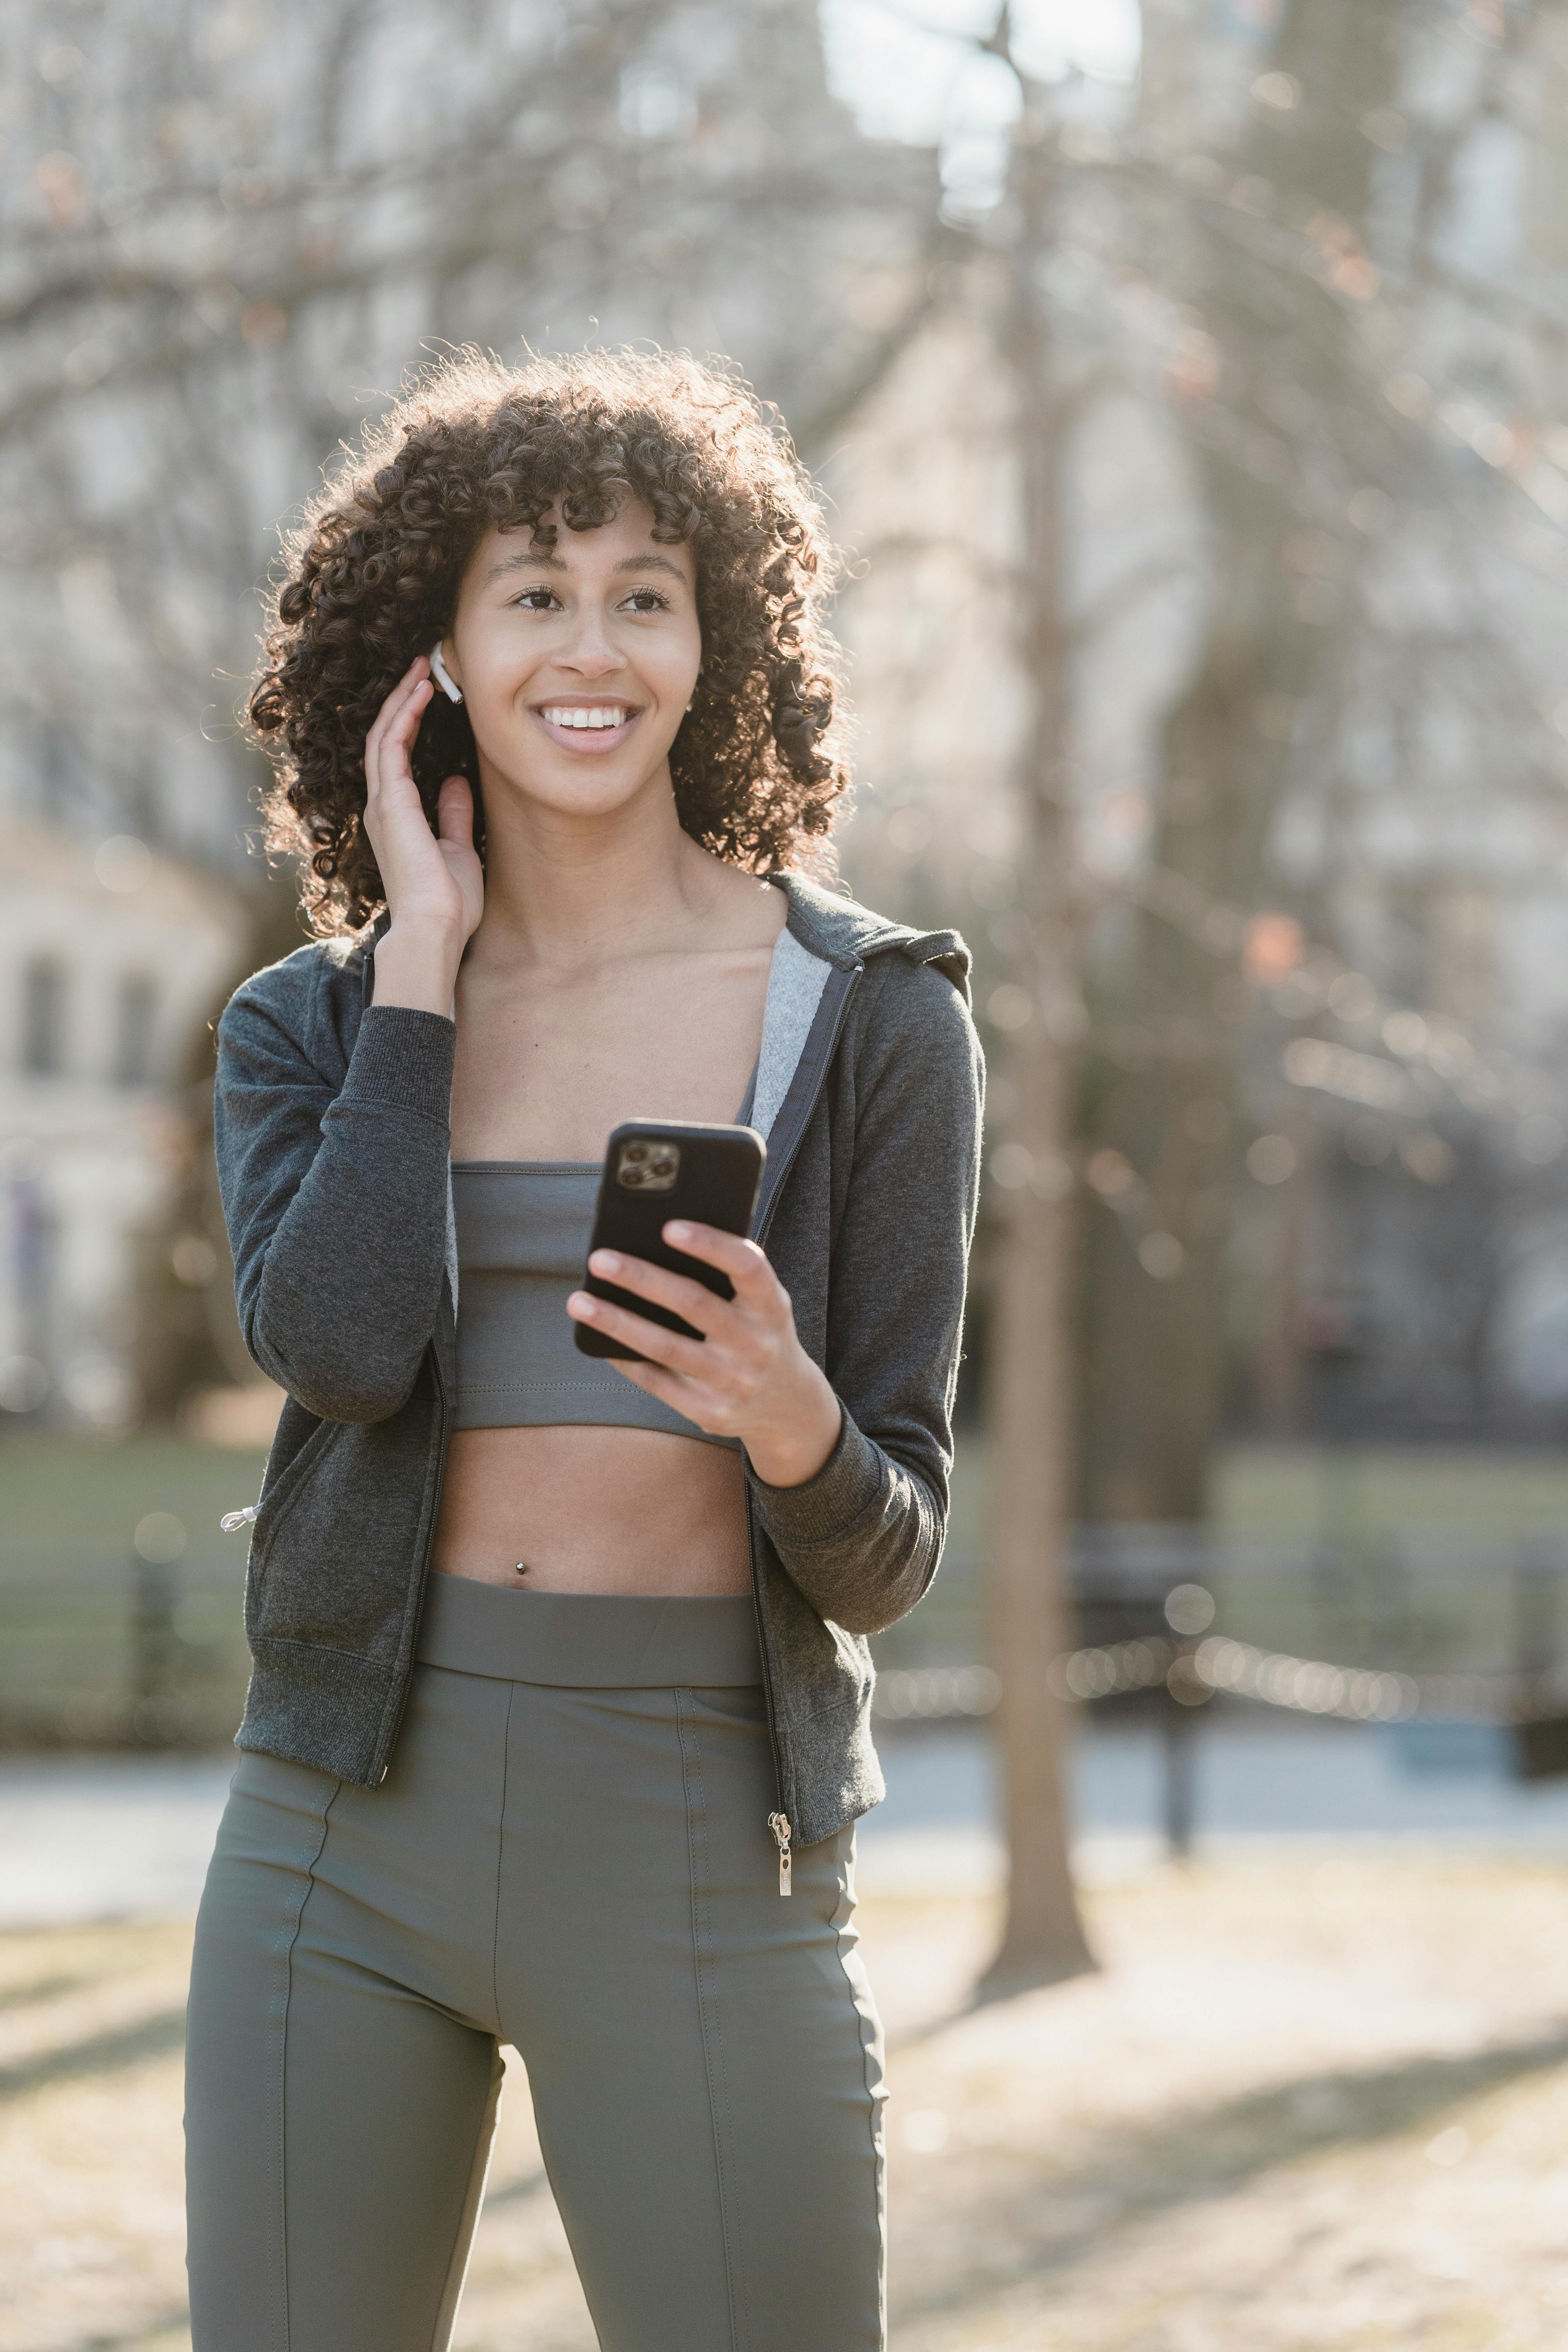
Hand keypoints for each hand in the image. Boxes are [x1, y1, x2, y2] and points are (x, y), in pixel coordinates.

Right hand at [363, 657, 482, 1011]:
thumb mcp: (459, 848)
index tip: (428, 694)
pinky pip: (390, 747)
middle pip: (385, 739)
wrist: (436, 929)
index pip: (396, 757)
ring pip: (384, 736)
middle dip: (401, 700)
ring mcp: (383, 804)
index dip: (408, 722)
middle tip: (422, 667)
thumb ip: (453, 814)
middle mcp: (383, 807)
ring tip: (421, 669)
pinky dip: (403, 716)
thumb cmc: (449, 903)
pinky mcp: (390, 804)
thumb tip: (457, 782)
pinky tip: (420, 694)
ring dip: (401, 700)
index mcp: (397, 818)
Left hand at [566, 1222, 842, 1487]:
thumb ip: (726, 1277)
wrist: (788, 1405)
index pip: (747, 1266)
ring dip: (616, 1322)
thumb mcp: (760, 1304)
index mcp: (773, 1306)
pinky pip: (657, 1382)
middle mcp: (758, 1345)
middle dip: (641, 1278)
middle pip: (693, 1304)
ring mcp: (735, 1382)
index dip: (710, 1244)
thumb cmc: (757, 1333)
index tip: (667, 1227)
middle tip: (599, 1258)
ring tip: (579, 1301)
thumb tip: (651, 1242)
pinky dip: (624, 1358)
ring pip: (665, 1347)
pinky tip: (597, 1339)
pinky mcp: (711, 1413)